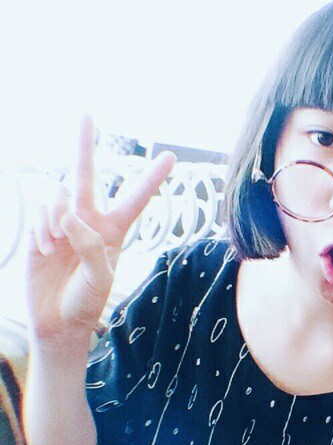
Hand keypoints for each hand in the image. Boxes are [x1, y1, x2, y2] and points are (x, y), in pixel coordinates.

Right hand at [26, 115, 175, 345]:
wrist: (57, 321)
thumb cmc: (87, 302)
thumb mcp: (101, 277)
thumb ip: (91, 245)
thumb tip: (70, 214)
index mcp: (114, 231)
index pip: (137, 199)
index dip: (152, 178)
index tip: (172, 157)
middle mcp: (89, 220)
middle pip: (88, 176)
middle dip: (84, 146)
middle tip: (85, 114)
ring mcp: (62, 223)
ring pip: (58, 196)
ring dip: (56, 218)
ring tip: (58, 246)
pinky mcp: (40, 229)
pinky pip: (40, 213)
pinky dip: (42, 229)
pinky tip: (45, 249)